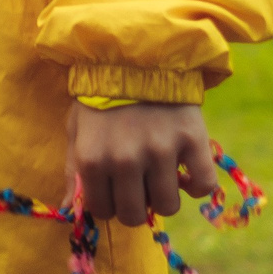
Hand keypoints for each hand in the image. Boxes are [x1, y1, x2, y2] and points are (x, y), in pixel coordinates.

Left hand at [67, 100, 217, 226]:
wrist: (136, 58)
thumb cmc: (100, 98)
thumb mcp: (76, 130)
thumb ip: (73, 172)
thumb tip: (69, 210)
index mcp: (92, 160)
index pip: (102, 212)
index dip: (109, 205)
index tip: (114, 191)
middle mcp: (125, 160)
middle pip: (135, 216)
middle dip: (135, 206)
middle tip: (138, 186)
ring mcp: (161, 151)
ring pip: (168, 206)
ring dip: (164, 197)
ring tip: (160, 175)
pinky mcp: (192, 141)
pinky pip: (203, 186)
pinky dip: (197, 186)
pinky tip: (185, 171)